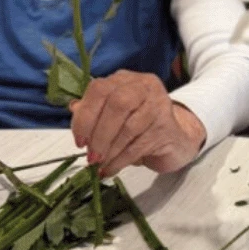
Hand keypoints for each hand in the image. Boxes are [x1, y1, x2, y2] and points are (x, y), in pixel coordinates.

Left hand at [70, 69, 206, 177]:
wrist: (174, 139)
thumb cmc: (139, 125)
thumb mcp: (113, 115)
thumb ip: (93, 109)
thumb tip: (74, 108)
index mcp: (126, 80)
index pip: (100, 89)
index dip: (86, 116)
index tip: (79, 141)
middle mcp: (145, 87)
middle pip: (118, 104)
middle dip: (99, 134)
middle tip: (91, 156)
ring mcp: (159, 105)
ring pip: (129, 127)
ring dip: (110, 151)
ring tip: (100, 165)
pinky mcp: (167, 127)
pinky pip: (138, 146)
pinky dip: (120, 161)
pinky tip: (110, 169)